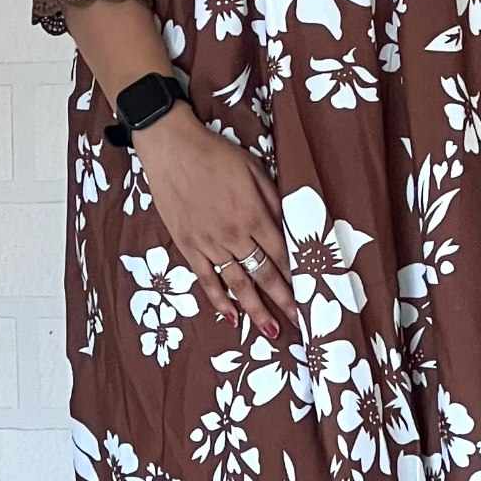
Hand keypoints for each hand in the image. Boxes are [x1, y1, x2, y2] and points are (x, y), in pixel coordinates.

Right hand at [132, 110, 296, 340]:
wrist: (171, 148)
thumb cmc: (215, 154)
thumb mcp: (254, 169)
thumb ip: (272, 200)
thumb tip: (288, 225)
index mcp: (254, 214)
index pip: (281, 254)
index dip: (296, 278)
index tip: (308, 296)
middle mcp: (234, 234)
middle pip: (264, 275)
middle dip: (283, 302)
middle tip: (297, 325)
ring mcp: (209, 243)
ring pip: (237, 283)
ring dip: (255, 309)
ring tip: (270, 331)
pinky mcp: (188, 245)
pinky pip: (205, 279)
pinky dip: (218, 300)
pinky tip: (230, 317)